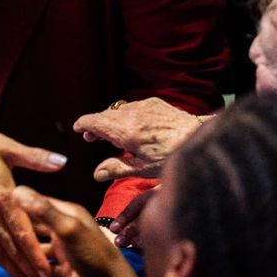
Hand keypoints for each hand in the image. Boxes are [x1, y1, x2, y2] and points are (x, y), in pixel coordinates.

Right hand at [0, 125, 65, 276]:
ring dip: (14, 271)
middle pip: (13, 249)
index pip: (23, 233)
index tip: (47, 273)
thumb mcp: (3, 146)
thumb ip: (34, 157)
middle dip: (29, 271)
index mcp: (3, 196)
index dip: (35, 255)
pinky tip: (7, 270)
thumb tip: (62, 161)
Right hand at [13, 187, 167, 276]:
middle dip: (19, 232)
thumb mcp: (68, 228)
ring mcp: (65, 249)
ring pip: (38, 248)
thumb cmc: (92, 255)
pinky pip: (45, 266)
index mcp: (67, 212)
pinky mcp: (65, 268)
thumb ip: (44, 209)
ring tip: (8, 257)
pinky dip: (36, 270)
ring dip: (26, 254)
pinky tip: (24, 274)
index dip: (18, 206)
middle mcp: (65, 228)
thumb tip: (16, 189)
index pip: (37, 204)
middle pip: (36, 227)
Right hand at [73, 97, 203, 180]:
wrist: (199, 137)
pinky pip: (132, 107)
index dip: (83, 124)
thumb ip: (116, 168)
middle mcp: (132, 115)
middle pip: (104, 115)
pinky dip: (126, 116)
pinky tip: (131, 127)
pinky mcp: (154, 102)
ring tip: (111, 135)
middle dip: (95, 125)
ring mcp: (143, 106)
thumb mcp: (143, 170)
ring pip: (118, 111)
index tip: (77, 129)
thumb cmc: (173, 157)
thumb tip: (96, 174)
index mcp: (126, 133)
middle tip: (90, 138)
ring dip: (110, 120)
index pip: (95, 122)